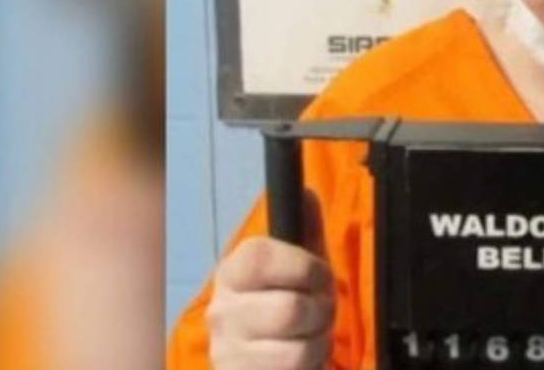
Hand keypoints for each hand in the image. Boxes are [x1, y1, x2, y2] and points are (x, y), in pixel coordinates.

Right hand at [208, 192, 335, 369]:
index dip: (304, 267)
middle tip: (319, 312)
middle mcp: (221, 311)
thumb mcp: (302, 262)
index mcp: (234, 272)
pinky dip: (310, 366)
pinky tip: (301, 360)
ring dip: (318, 344)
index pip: (261, 258)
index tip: (319, 275)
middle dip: (321, 312)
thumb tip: (306, 191)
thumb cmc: (289, 301)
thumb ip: (305, 227)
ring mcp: (226, 352)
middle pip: (289, 310)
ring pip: (296, 350)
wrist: (269, 359)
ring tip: (310, 338)